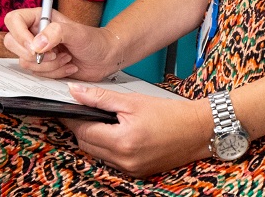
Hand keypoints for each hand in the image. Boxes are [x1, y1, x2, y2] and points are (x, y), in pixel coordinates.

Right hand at [2, 7, 119, 80]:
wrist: (104, 58)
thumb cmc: (93, 40)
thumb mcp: (76, 32)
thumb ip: (56, 33)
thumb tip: (37, 44)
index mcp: (40, 17)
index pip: (14, 20)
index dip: (19, 34)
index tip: (35, 47)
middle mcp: (35, 33)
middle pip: (12, 43)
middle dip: (34, 54)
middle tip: (54, 53)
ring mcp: (37, 50)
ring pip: (25, 62)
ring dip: (48, 65)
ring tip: (67, 58)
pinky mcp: (42, 66)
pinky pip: (36, 74)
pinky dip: (53, 73)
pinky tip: (68, 65)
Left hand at [63, 87, 212, 177]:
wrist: (198, 130)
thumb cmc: (170, 113)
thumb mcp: (133, 100)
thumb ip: (101, 97)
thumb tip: (76, 91)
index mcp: (123, 141)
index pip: (84, 131)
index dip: (72, 118)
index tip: (66, 108)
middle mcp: (125, 160)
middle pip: (88, 145)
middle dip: (82, 128)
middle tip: (82, 110)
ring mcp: (131, 169)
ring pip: (98, 154)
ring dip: (94, 138)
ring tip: (100, 120)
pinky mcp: (137, 172)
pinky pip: (112, 161)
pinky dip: (108, 147)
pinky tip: (115, 133)